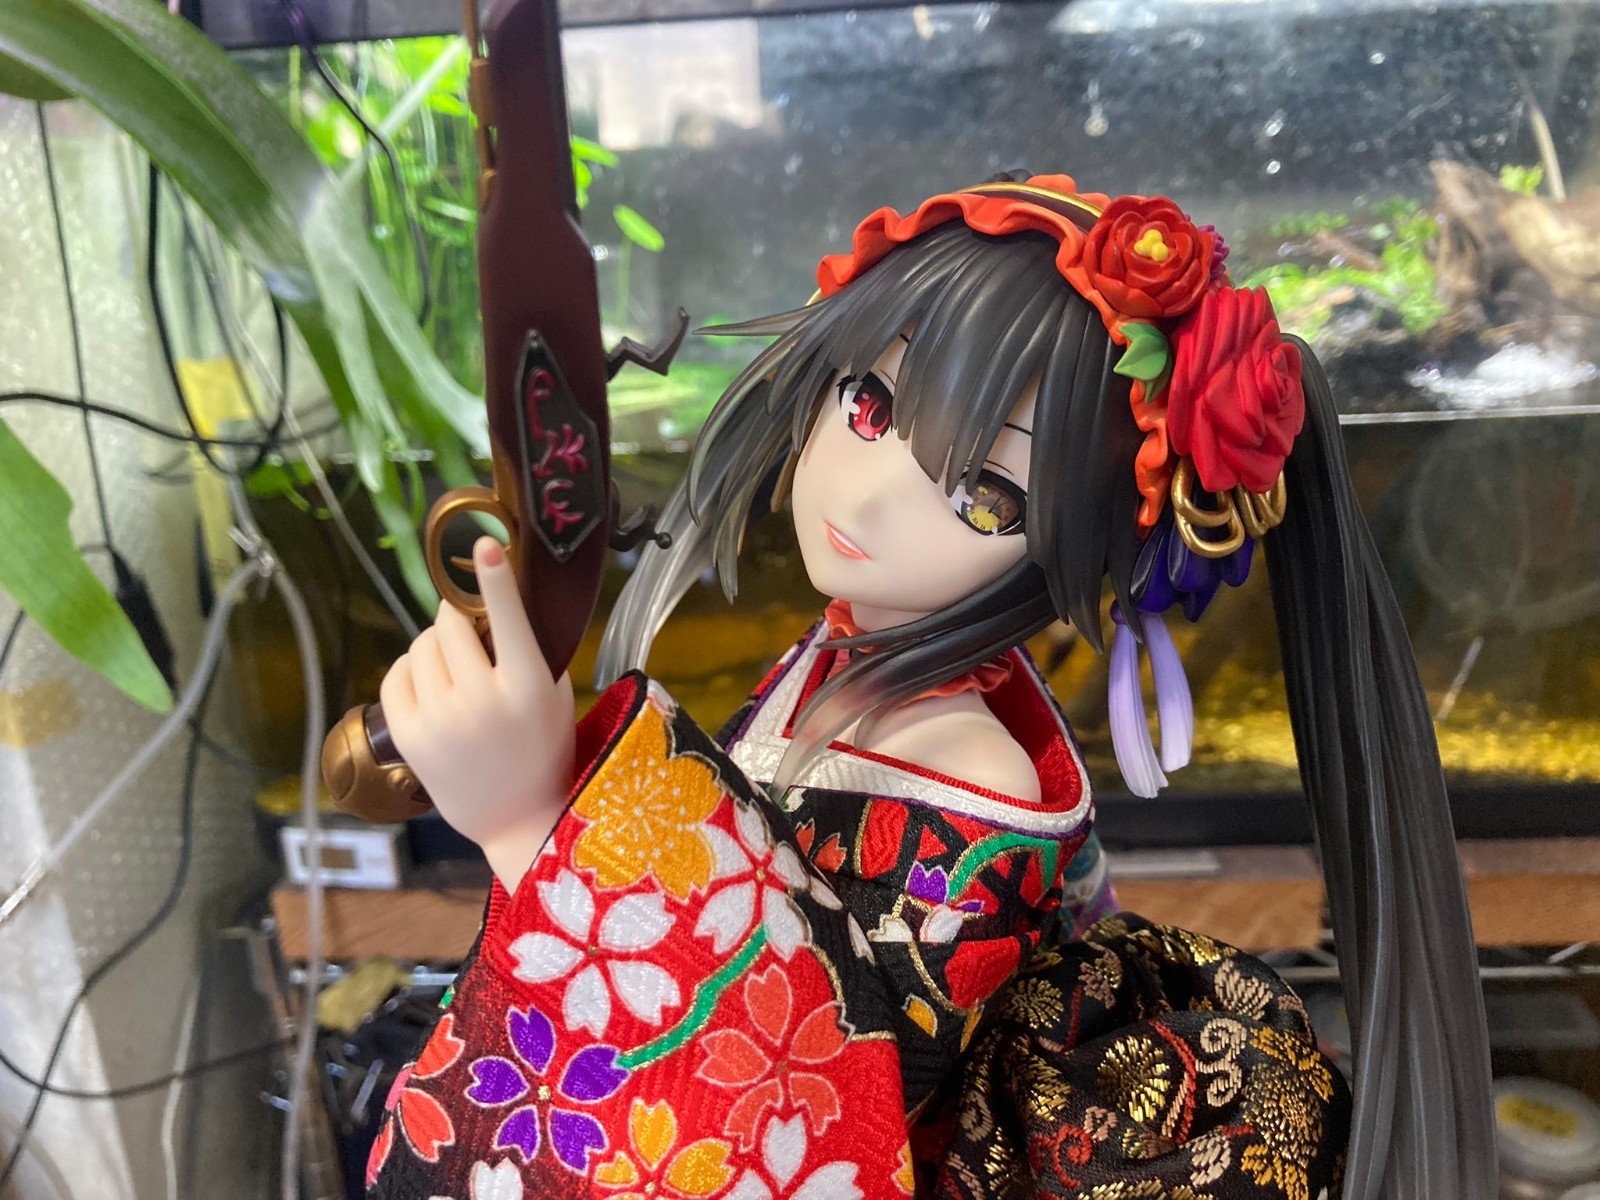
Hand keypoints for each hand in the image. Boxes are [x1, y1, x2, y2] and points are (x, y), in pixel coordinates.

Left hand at [380, 536, 575, 893]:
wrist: (517, 820)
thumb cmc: (544, 751)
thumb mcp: (554, 698)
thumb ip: (530, 652)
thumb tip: (494, 602)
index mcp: (528, 689)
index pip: (509, 620)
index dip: (496, 578)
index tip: (487, 542)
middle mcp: (481, 702)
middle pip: (451, 625)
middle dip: (458, 619)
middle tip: (472, 634)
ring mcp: (440, 721)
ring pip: (420, 647)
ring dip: (435, 644)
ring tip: (453, 668)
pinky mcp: (408, 737)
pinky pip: (394, 675)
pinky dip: (409, 668)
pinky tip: (427, 681)